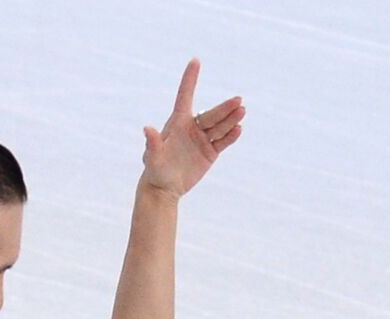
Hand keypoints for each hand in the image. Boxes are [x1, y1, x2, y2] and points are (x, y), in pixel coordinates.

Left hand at [141, 58, 244, 198]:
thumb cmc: (155, 169)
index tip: (195, 61)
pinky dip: (231, 136)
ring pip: (219, 127)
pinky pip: (223, 142)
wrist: (164, 187)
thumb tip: (147, 128)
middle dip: (224, 108)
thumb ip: (153, 143)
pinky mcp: (210, 152)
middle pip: (210, 115)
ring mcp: (202, 139)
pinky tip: (239, 129)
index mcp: (177, 123)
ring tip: (242, 111)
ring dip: (231, 119)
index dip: (190, 79)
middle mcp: (191, 128)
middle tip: (238, 101)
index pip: (185, 96)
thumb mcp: (152, 157)